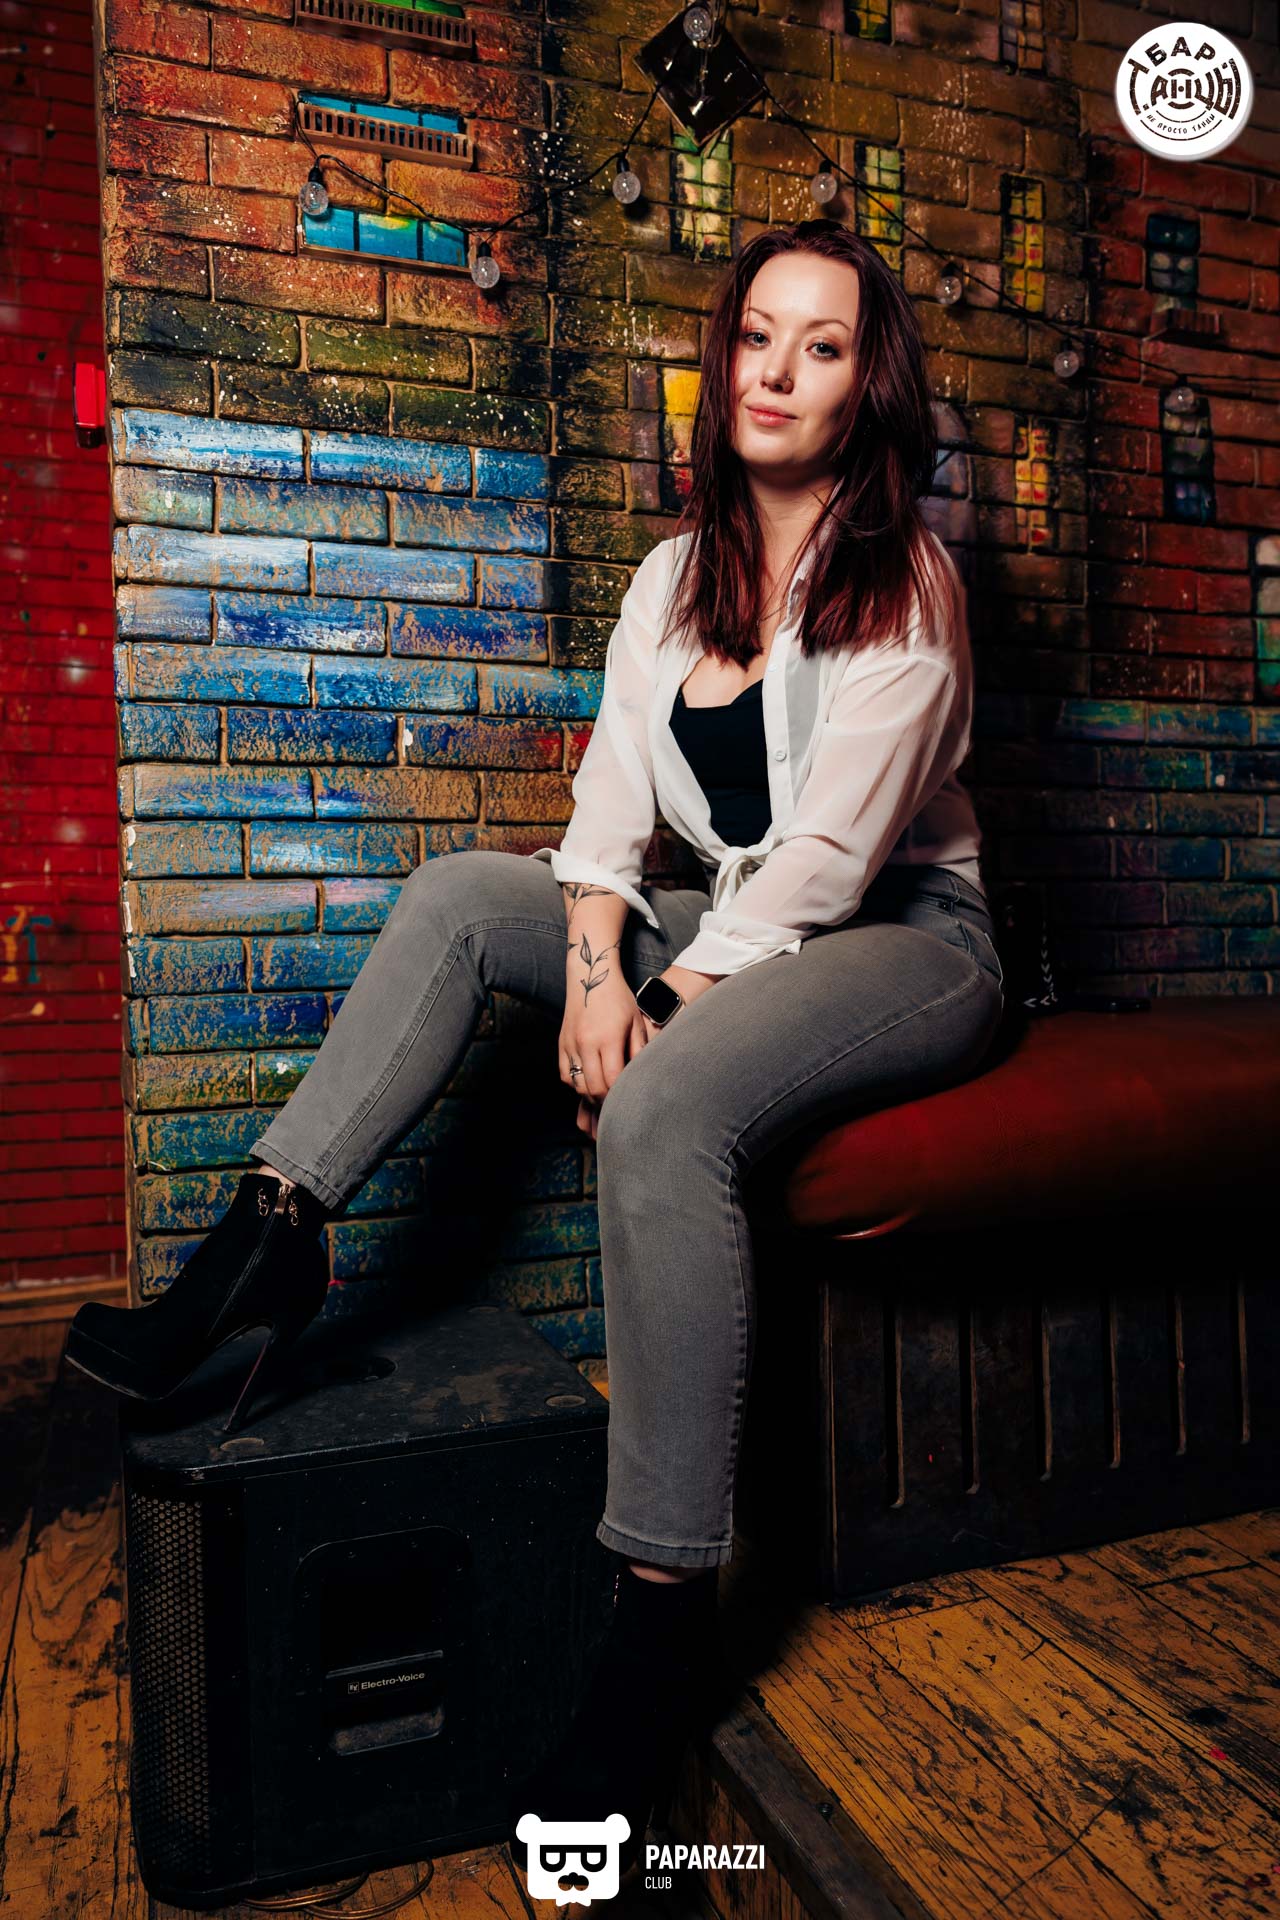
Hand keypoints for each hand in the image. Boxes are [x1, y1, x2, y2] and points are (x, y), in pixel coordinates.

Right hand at [570, 965, 721, 1137]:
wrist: (590, 976)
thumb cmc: (618, 998)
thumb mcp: (635, 1022)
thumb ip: (638, 1051)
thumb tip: (640, 1078)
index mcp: (607, 1038)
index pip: (612, 1080)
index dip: (621, 1095)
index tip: (630, 1100)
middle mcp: (585, 1043)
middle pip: (593, 1088)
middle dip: (606, 1101)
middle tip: (618, 1106)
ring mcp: (570, 1044)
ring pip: (577, 1085)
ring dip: (591, 1095)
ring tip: (605, 1097)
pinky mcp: (561, 1043)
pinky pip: (565, 1075)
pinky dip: (577, 1084)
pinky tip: (589, 1083)